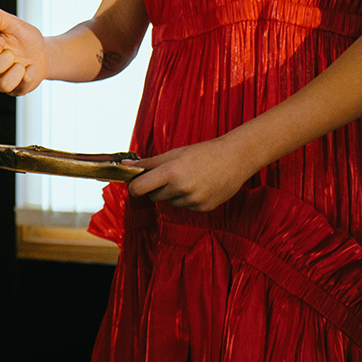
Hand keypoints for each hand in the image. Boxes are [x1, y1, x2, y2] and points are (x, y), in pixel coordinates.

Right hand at [0, 8, 49, 95]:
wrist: (44, 53)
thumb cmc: (26, 39)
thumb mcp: (14, 23)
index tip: (3, 40)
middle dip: (5, 59)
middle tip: (13, 52)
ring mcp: (1, 80)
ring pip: (2, 84)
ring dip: (17, 70)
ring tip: (22, 63)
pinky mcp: (14, 90)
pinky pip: (18, 88)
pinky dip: (29, 75)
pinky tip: (31, 68)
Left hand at [127, 136, 256, 210]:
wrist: (235, 158)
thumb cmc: (204, 153)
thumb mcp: (174, 154)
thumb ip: (148, 163)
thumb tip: (126, 166)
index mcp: (171, 172)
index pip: (139, 188)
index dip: (135, 187)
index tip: (136, 184)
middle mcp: (181, 188)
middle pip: (154, 196)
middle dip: (157, 188)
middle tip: (171, 175)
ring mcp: (193, 200)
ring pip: (171, 202)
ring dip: (174, 194)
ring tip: (191, 178)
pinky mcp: (203, 208)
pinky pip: (186, 207)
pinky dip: (189, 199)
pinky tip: (201, 186)